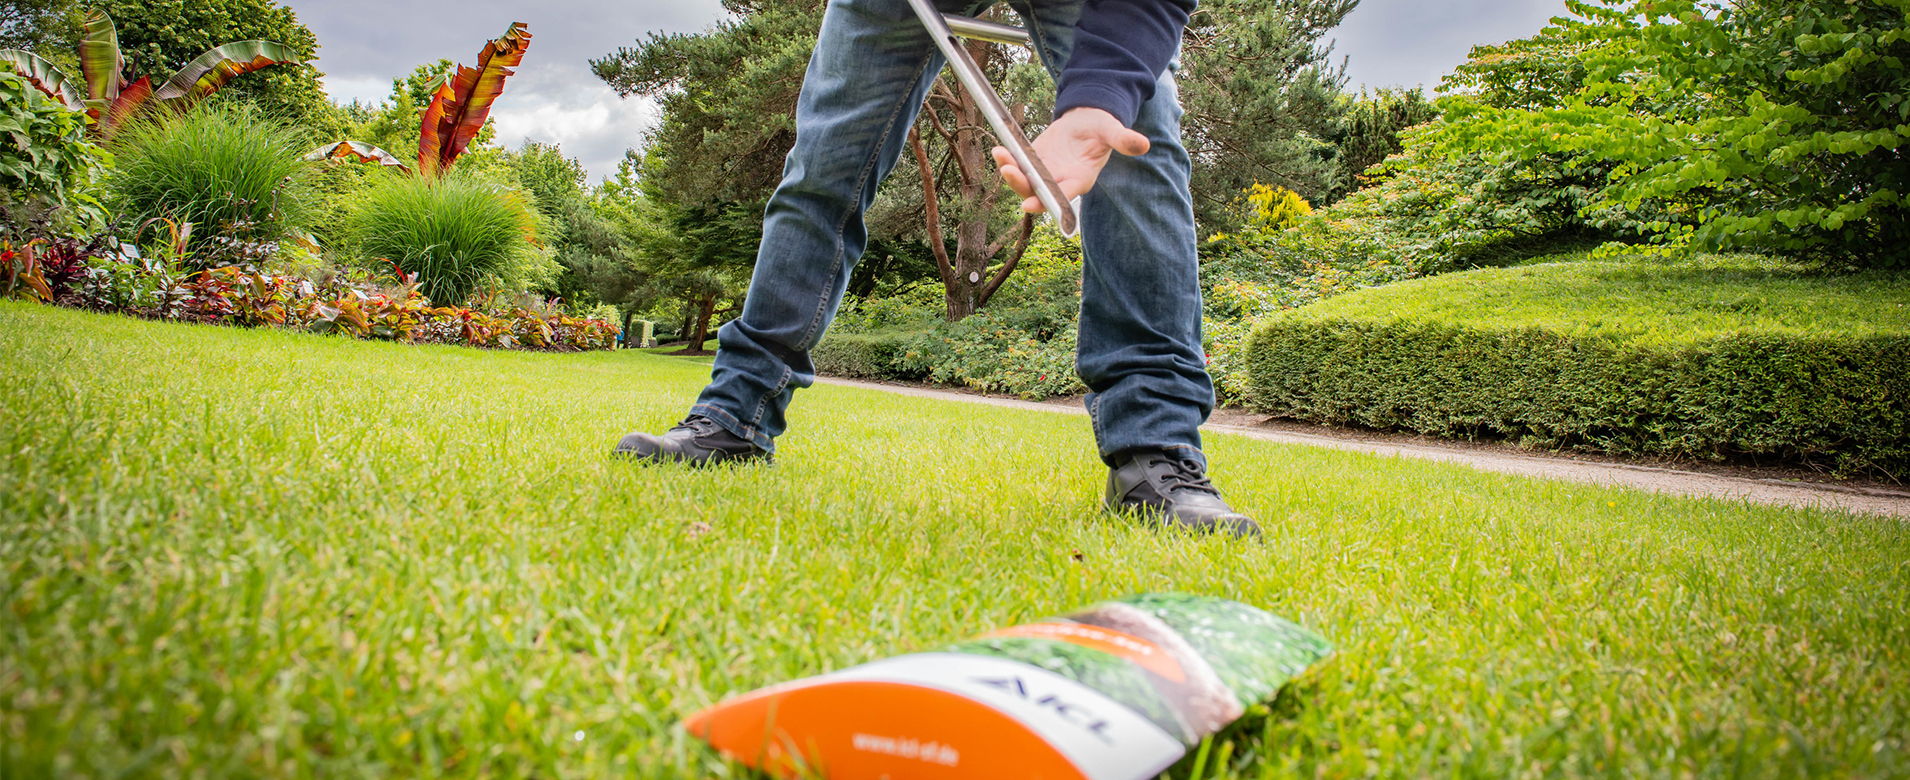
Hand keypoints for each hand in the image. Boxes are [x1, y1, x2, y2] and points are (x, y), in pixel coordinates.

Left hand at [992, 107, 1150, 213]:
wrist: (1087, 120)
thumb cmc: (1102, 127)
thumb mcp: (1112, 130)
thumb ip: (1123, 139)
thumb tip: (1143, 144)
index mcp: (1080, 179)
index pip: (1063, 194)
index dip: (1047, 200)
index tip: (1030, 203)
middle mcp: (1060, 181)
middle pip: (1038, 192)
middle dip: (1022, 185)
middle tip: (1009, 172)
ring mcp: (1045, 173)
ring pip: (1025, 180)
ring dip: (1011, 173)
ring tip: (1001, 156)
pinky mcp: (1034, 162)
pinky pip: (1019, 165)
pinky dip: (1008, 159)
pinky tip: (999, 150)